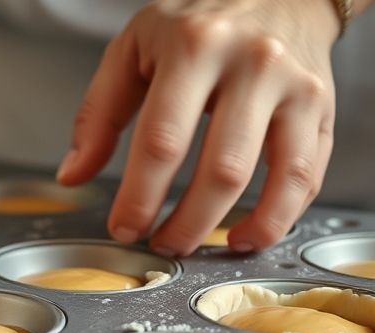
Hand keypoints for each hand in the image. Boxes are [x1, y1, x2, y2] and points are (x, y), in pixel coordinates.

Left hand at [57, 0, 341, 254]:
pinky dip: (282, 215)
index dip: (141, 196)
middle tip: (161, 244)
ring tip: (204, 246)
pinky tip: (250, 231)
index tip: (125, 227)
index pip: (162, 141)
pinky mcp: (323, 105)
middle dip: (186, 222)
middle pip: (221, 169)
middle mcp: (253, 64)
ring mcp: (297, 85)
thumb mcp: (133, 49)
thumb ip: (99, 113)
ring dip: (238, 227)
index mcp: (195, 47)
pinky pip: (308, 174)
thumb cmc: (196, 22)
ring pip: (277, 177)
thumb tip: (73, 175)